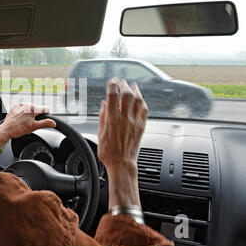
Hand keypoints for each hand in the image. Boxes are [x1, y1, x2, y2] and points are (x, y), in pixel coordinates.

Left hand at [0, 103, 55, 144]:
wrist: (6, 130)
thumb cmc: (18, 129)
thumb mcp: (34, 127)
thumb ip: (45, 123)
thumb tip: (53, 123)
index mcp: (32, 108)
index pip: (46, 109)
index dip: (47, 115)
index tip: (45, 120)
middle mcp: (26, 104)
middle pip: (37, 109)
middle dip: (37, 116)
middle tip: (32, 124)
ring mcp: (20, 105)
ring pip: (30, 109)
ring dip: (30, 115)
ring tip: (25, 123)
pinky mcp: (15, 107)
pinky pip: (23, 109)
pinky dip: (24, 113)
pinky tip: (20, 120)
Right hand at [97, 78, 147, 208]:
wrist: (122, 164)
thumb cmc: (108, 152)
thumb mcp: (100, 133)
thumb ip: (102, 116)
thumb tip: (104, 104)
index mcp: (112, 119)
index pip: (113, 95)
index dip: (112, 85)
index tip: (111, 82)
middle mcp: (125, 118)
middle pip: (127, 94)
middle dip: (124, 85)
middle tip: (121, 82)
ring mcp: (135, 122)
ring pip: (138, 100)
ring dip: (135, 90)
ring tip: (132, 86)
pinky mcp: (141, 127)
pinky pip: (145, 110)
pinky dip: (142, 102)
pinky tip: (140, 100)